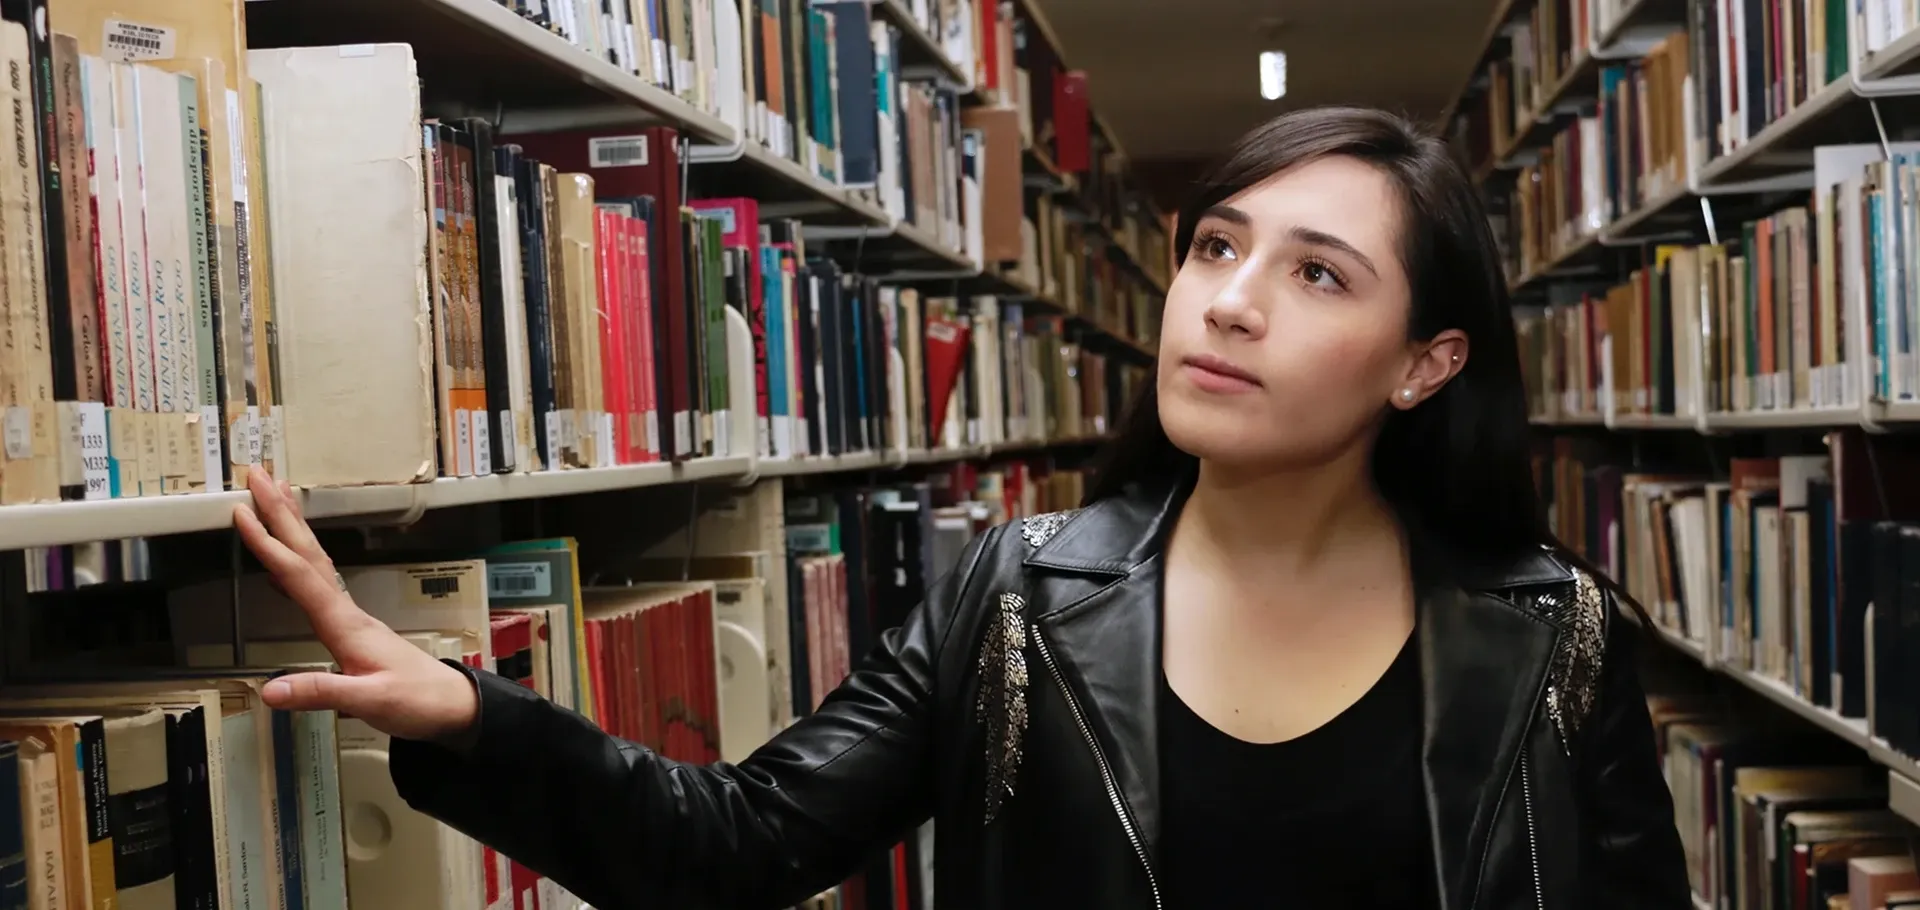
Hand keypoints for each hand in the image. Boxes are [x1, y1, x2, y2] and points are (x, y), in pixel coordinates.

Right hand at [232, 469, 479, 746]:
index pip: (300, 575)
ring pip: (315, 562)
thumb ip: (321, 692)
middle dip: (281, 513)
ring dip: (292, 528)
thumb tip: (270, 689)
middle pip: (308, 553)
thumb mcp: (370, 701)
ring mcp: (350, 617)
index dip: (269, 544)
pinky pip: (317, 585)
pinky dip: (297, 565)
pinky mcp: (352, 629)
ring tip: (275, 497)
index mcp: (346, 624)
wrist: (451, 705)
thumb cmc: (417, 701)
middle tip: (259, 475)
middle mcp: (347, 612)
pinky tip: (282, 566)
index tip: (244, 512)